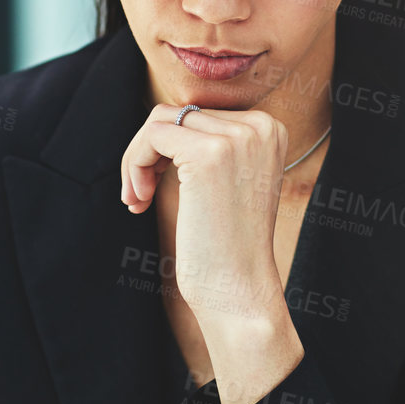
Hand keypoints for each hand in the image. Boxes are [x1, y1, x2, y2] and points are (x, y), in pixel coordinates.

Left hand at [120, 104, 303, 403]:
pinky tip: (138, 200)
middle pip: (178, 112)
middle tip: (140, 195)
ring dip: (137, 159)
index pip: (199, 112)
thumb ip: (210, 142)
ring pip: (159, 120)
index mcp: (271, 129)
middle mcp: (261, 126)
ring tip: (137, 197)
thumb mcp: (229, 180)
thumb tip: (166, 113)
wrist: (239, 291)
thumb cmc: (226, 246)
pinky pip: (151, 136)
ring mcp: (237, 138)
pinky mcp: (209, 154)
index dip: (169, 148)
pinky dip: (133, 165)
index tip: (158, 186)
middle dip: (149, 154)